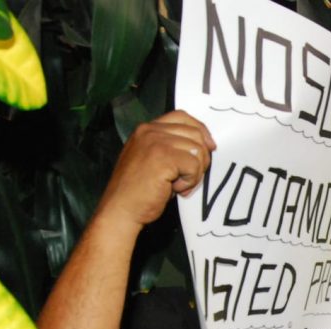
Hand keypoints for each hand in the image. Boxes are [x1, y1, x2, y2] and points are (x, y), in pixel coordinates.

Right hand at [94, 111, 215, 230]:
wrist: (121, 209)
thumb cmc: (139, 191)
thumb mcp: (154, 160)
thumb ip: (173, 147)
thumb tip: (204, 146)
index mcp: (147, 129)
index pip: (182, 117)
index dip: (200, 130)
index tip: (209, 147)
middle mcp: (150, 130)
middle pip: (195, 133)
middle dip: (201, 157)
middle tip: (190, 177)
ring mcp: (156, 142)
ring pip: (197, 150)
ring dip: (194, 172)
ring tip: (178, 185)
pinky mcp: (163, 157)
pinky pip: (194, 165)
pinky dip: (190, 181)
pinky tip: (175, 189)